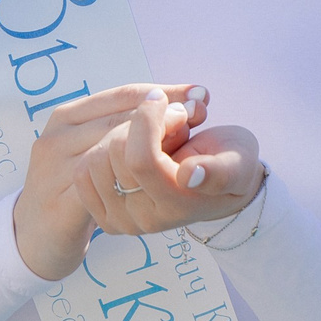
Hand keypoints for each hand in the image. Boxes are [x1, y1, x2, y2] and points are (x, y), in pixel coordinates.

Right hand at [11, 83, 206, 280]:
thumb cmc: (72, 186)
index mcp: (66, 117)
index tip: (200, 92)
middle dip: (166, 113)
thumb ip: (122, 127)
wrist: (34, 236)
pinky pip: (104, 185)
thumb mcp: (91, 146)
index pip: (123, 95)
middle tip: (202, 111)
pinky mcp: (60, 205)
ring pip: (114, 148)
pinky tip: (164, 179)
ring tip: (190, 142)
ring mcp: (54, 172)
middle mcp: (56, 138)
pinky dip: (136, 178)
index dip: (164, 92)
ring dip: (157, 143)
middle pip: (121, 118)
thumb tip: (175, 104)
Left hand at [70, 94, 263, 241]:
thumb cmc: (230, 165)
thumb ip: (219, 172)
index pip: (141, 158)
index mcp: (176, 208)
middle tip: (168, 119)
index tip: (165, 99)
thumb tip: (189, 175)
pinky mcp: (102, 214)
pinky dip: (102, 148)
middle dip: (139, 123)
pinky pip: (83, 171)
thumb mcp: (238, 164)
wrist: (218, 188)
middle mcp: (143, 221)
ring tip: (151, 134)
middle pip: (114, 154)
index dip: (149, 119)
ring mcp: (120, 221)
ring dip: (120, 134)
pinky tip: (129, 145)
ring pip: (94, 158)